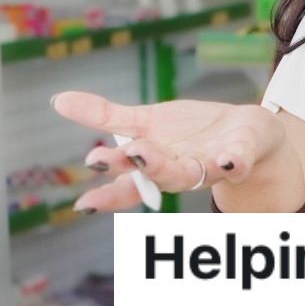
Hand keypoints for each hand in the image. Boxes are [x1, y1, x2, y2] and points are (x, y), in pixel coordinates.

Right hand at [51, 91, 300, 212]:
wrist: (248, 134)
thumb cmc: (193, 132)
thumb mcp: (147, 121)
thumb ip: (106, 116)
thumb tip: (56, 99)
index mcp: (155, 164)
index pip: (127, 185)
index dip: (107, 197)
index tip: (83, 206)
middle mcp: (180, 170)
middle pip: (156, 175)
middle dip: (136, 167)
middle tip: (115, 157)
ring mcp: (210, 165)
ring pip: (188, 173)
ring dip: (168, 167)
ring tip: (146, 153)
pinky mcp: (240, 154)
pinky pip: (237, 161)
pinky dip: (232, 162)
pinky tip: (227, 159)